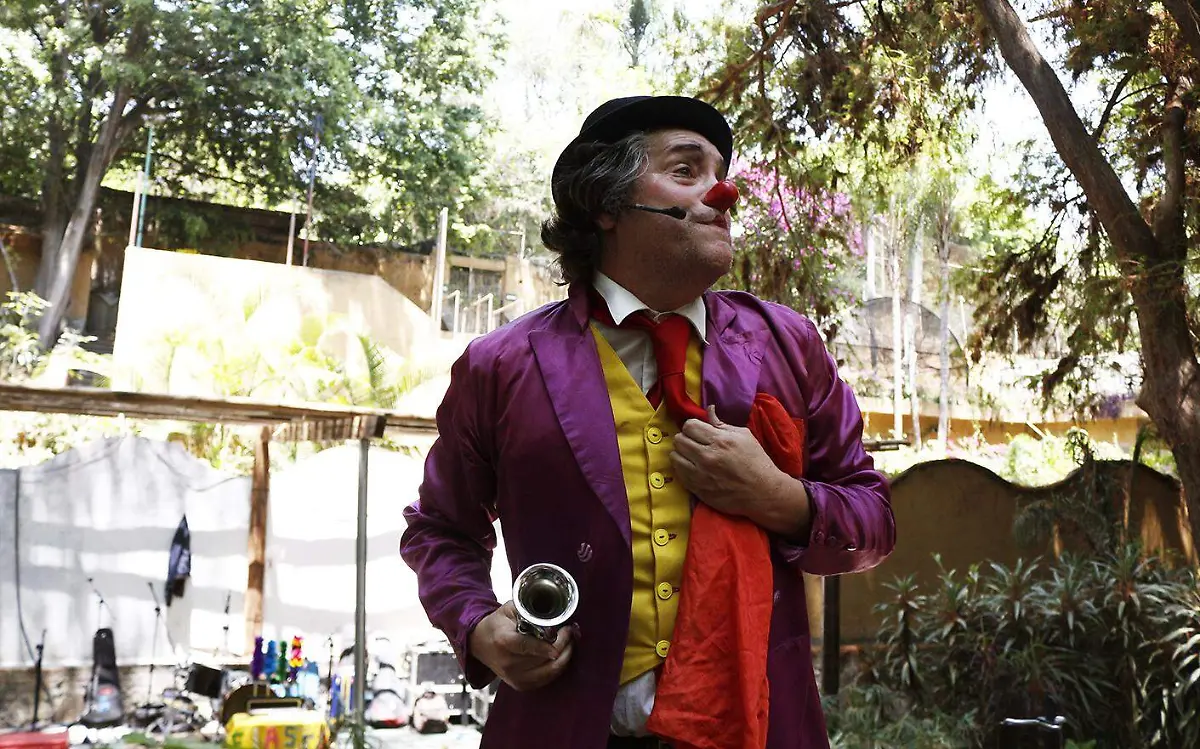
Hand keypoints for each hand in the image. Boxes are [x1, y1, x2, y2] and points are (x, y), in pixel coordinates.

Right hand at [468, 601, 573, 691]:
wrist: (480, 644)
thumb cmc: (497, 624)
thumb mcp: (509, 610)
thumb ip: (528, 610)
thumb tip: (551, 614)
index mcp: (503, 641)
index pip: (527, 645)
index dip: (547, 643)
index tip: (564, 633)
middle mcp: (508, 663)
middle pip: (544, 658)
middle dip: (563, 643)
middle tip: (570, 630)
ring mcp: (514, 677)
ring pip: (550, 670)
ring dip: (565, 655)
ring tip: (570, 641)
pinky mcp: (520, 686)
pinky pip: (547, 679)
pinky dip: (559, 666)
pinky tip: (563, 654)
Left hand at [671, 406, 810, 536]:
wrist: (762, 492)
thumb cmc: (756, 461)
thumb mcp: (744, 436)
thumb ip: (722, 423)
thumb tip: (709, 409)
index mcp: (719, 441)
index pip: (689, 425)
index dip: (693, 426)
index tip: (699, 431)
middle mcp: (707, 457)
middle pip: (679, 439)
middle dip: (686, 438)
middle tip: (695, 442)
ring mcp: (700, 475)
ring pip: (674, 456)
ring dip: (681, 453)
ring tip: (692, 455)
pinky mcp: (697, 489)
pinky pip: (678, 473)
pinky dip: (682, 468)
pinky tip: (693, 467)